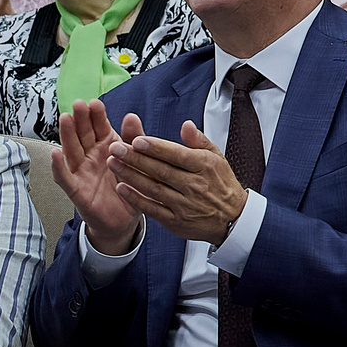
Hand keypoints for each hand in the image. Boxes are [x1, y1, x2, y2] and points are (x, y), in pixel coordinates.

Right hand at [54, 101, 140, 255]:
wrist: (124, 220)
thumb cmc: (130, 189)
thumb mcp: (138, 163)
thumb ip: (135, 140)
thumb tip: (132, 116)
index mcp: (107, 147)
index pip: (99, 127)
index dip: (96, 115)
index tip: (95, 103)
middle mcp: (91, 157)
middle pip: (82, 135)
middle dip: (80, 119)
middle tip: (78, 105)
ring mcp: (81, 172)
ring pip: (72, 150)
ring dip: (67, 135)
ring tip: (65, 119)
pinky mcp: (76, 191)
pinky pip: (65, 178)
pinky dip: (59, 166)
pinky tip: (55, 154)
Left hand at [107, 119, 250, 245]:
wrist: (232, 219)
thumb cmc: (221, 184)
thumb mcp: (217, 157)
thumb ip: (199, 141)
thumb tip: (186, 125)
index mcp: (204, 166)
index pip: (177, 155)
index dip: (155, 147)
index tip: (136, 140)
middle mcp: (194, 185)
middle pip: (160, 170)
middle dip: (135, 158)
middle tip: (115, 148)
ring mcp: (184, 204)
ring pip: (153, 188)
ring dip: (131, 176)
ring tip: (113, 163)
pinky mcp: (175, 220)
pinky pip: (152, 208)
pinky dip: (136, 199)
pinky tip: (121, 188)